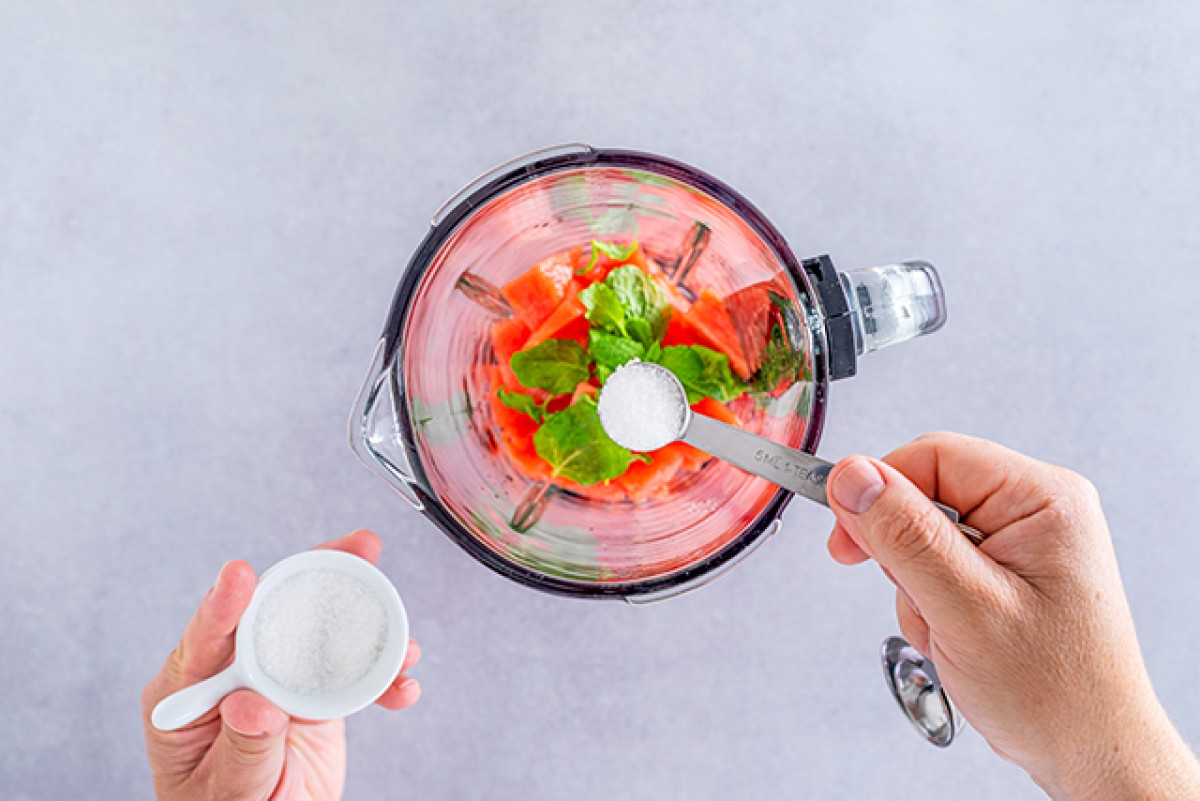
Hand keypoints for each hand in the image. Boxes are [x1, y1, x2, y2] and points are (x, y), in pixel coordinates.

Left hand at [142, 530, 420, 800]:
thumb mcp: (231, 793)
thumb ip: (243, 749)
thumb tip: (253, 705)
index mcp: (189, 696)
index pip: (205, 638)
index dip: (226, 601)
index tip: (241, 574)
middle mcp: (232, 674)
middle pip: (274, 609)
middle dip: (318, 574)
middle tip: (360, 547)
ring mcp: (275, 679)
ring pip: (319, 630)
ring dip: (367, 622)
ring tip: (402, 633)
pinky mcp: (311, 692)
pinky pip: (350, 672)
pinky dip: (381, 677)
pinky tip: (402, 686)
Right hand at [825, 433, 1199, 800]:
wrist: (1091, 753)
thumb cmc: (1054, 692)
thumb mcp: (963, 608)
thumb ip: (904, 536)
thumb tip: (853, 477)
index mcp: (1041, 498)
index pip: (932, 455)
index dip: (878, 491)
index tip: (846, 537)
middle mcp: (1038, 509)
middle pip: (925, 494)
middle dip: (904, 556)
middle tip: (922, 602)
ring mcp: (1025, 542)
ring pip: (925, 536)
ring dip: (917, 588)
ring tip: (950, 632)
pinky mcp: (1009, 572)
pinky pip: (941, 567)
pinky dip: (932, 604)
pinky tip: (957, 637)